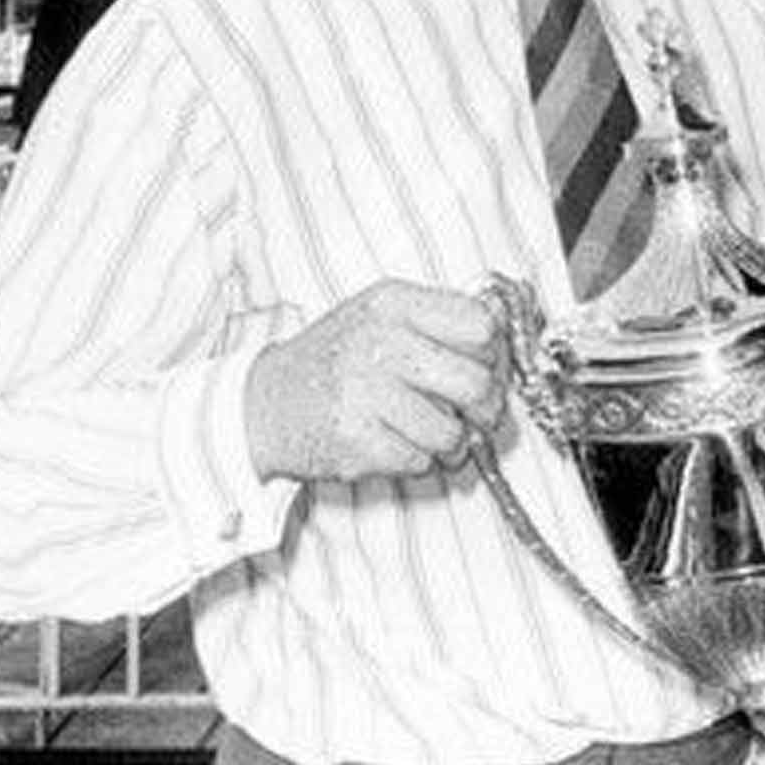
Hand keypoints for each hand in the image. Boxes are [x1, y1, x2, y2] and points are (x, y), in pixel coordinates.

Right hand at [245, 280, 508, 483]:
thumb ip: (438, 322)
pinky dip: (416, 459)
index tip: (483, 366)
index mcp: (392, 304)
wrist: (264, 402)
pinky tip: (396, 443)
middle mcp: (379, 342)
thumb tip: (501, 349)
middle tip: (476, 414)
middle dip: (484, 407)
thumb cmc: (335, 359)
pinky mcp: (354, 438)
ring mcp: (364, 391)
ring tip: (430, 433)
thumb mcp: (381, 316)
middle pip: (475, 382)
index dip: (490, 354)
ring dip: (449, 442)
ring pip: (450, 431)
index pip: (480, 326)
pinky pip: (418, 460)